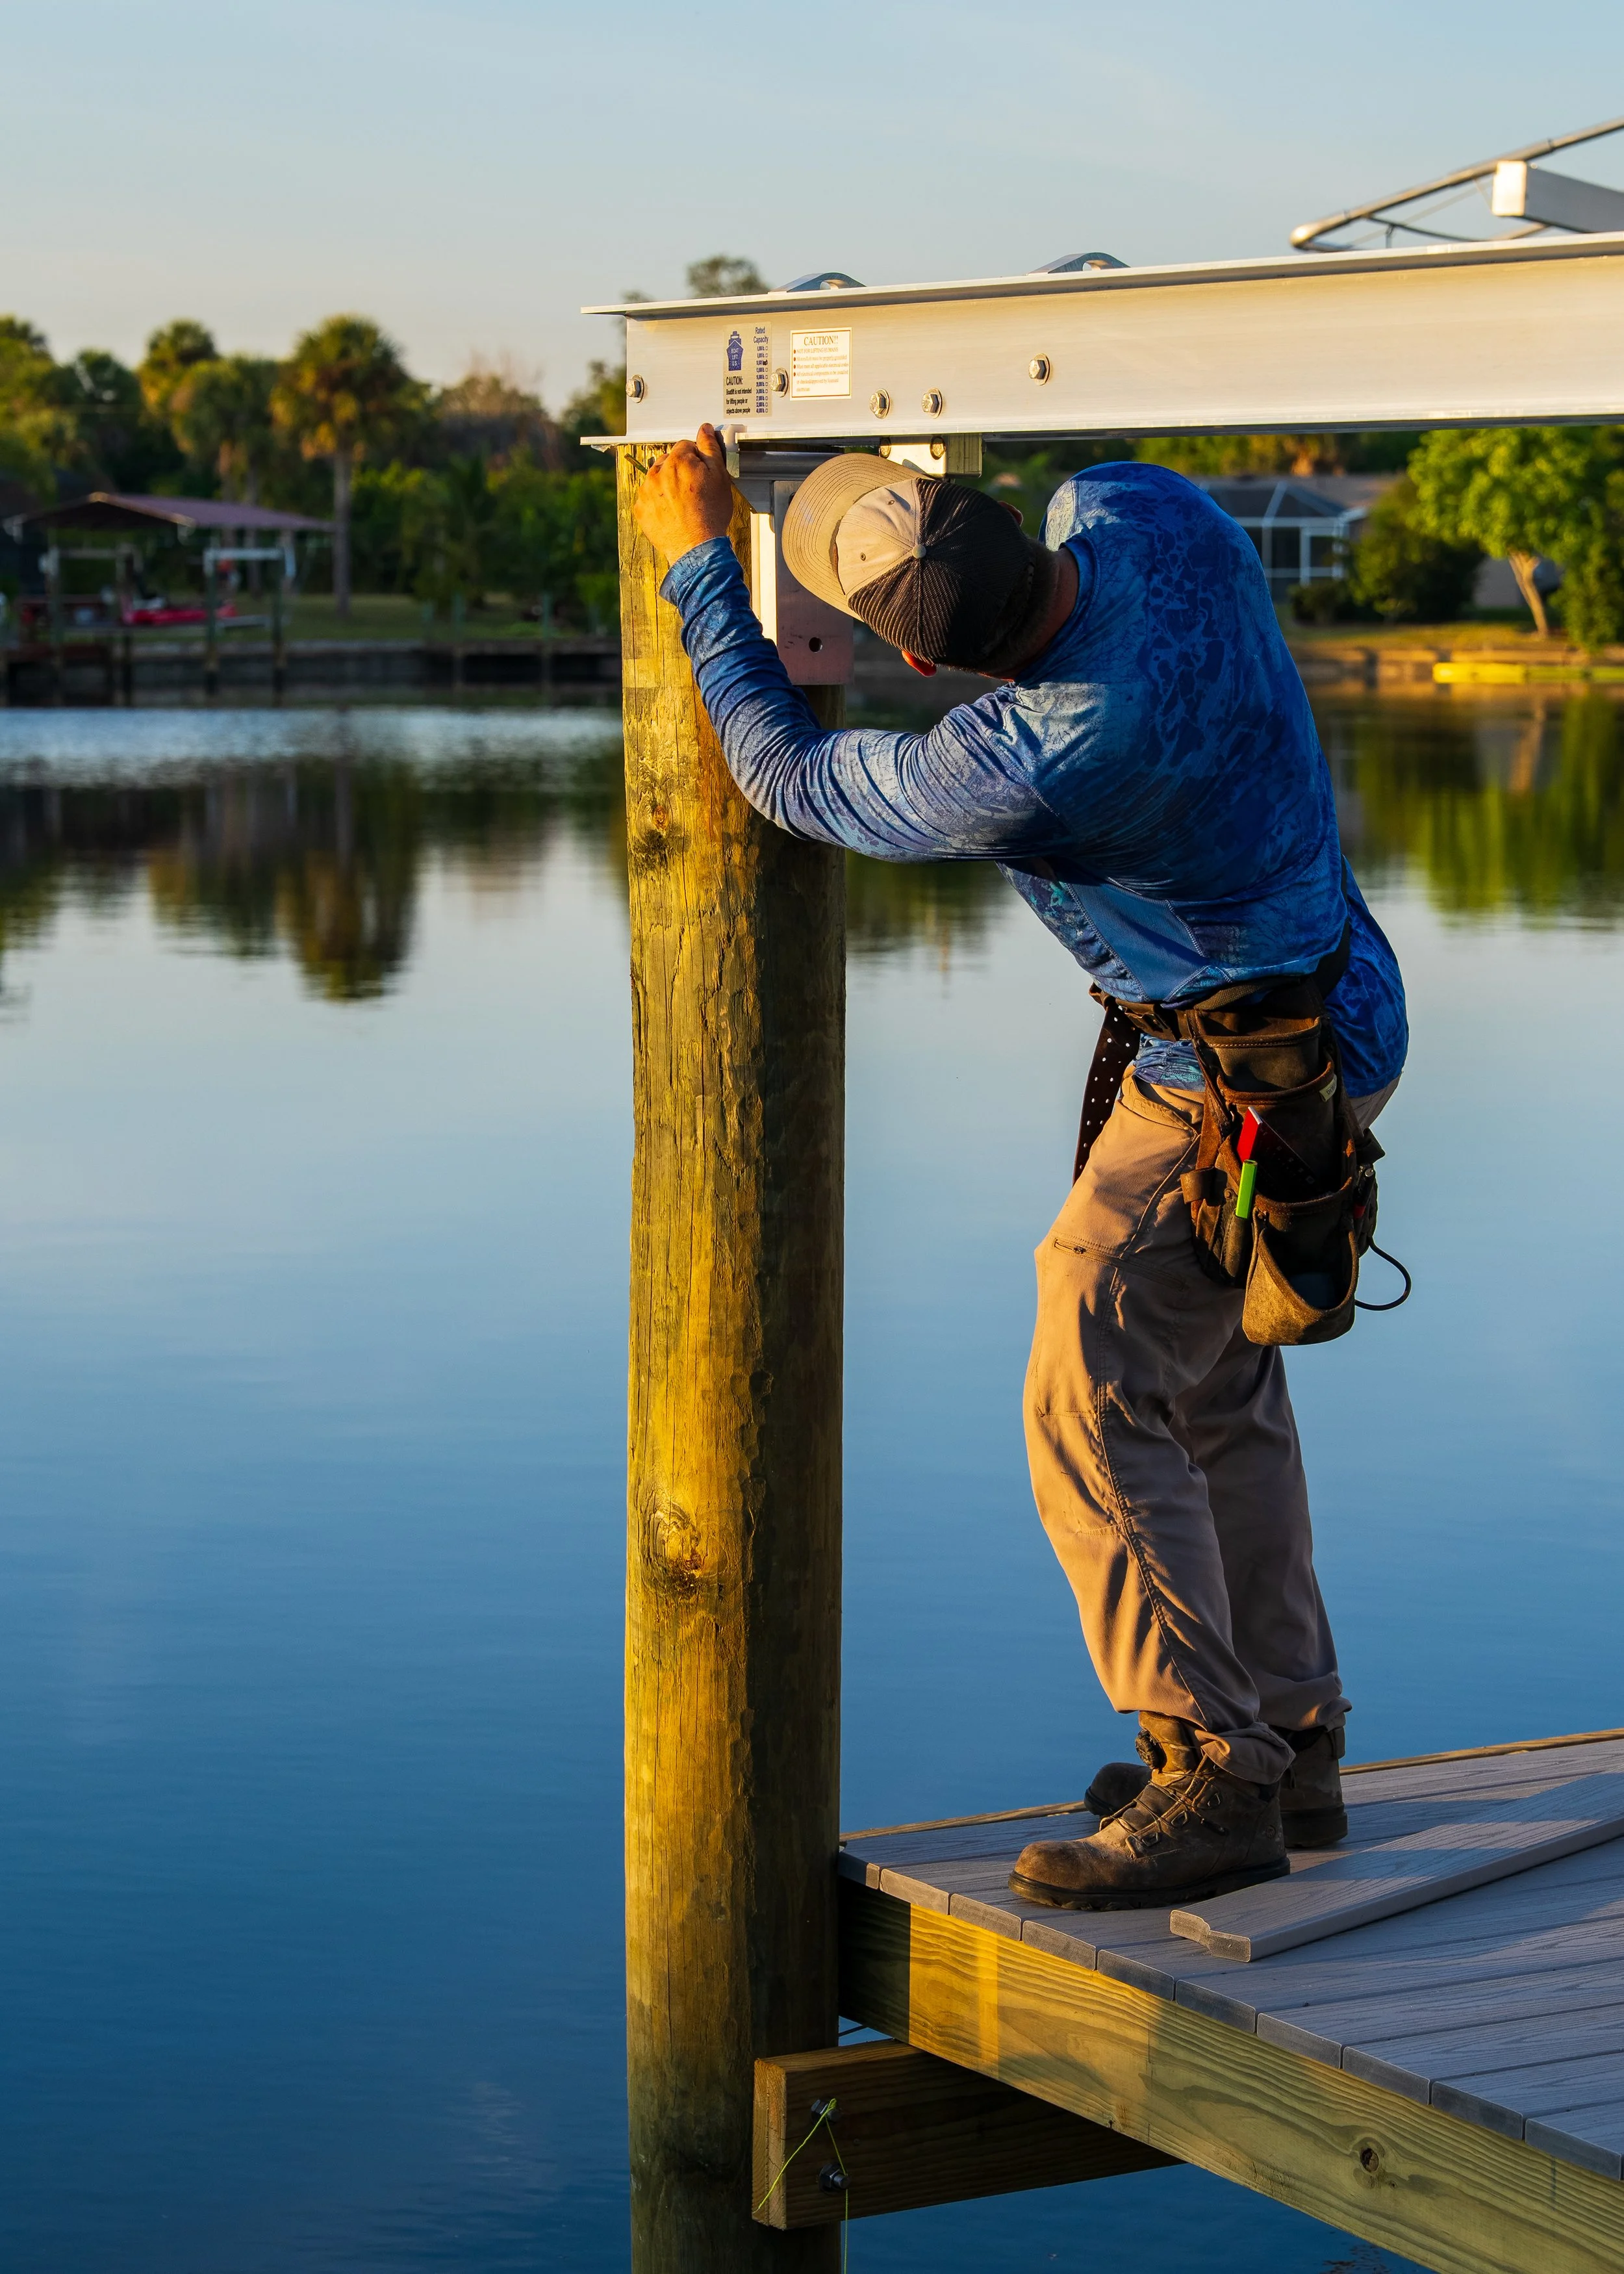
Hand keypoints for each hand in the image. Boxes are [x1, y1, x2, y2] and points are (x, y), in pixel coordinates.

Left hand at [634, 425, 736, 562]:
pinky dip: (658, 502)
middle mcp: (656, 473)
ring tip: (683, 503)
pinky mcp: (640, 510)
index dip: (696, 459)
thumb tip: (704, 429)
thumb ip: (710, 448)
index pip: (685, 447)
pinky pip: (648, 498)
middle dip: (680, 470)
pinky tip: (672, 512)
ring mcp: (646, 492)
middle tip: (694, 490)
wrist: (697, 547)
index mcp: (676, 461)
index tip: (701, 473)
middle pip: (668, 461)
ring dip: (667, 485)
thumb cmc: (710, 514)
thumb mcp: (719, 475)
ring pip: (656, 479)